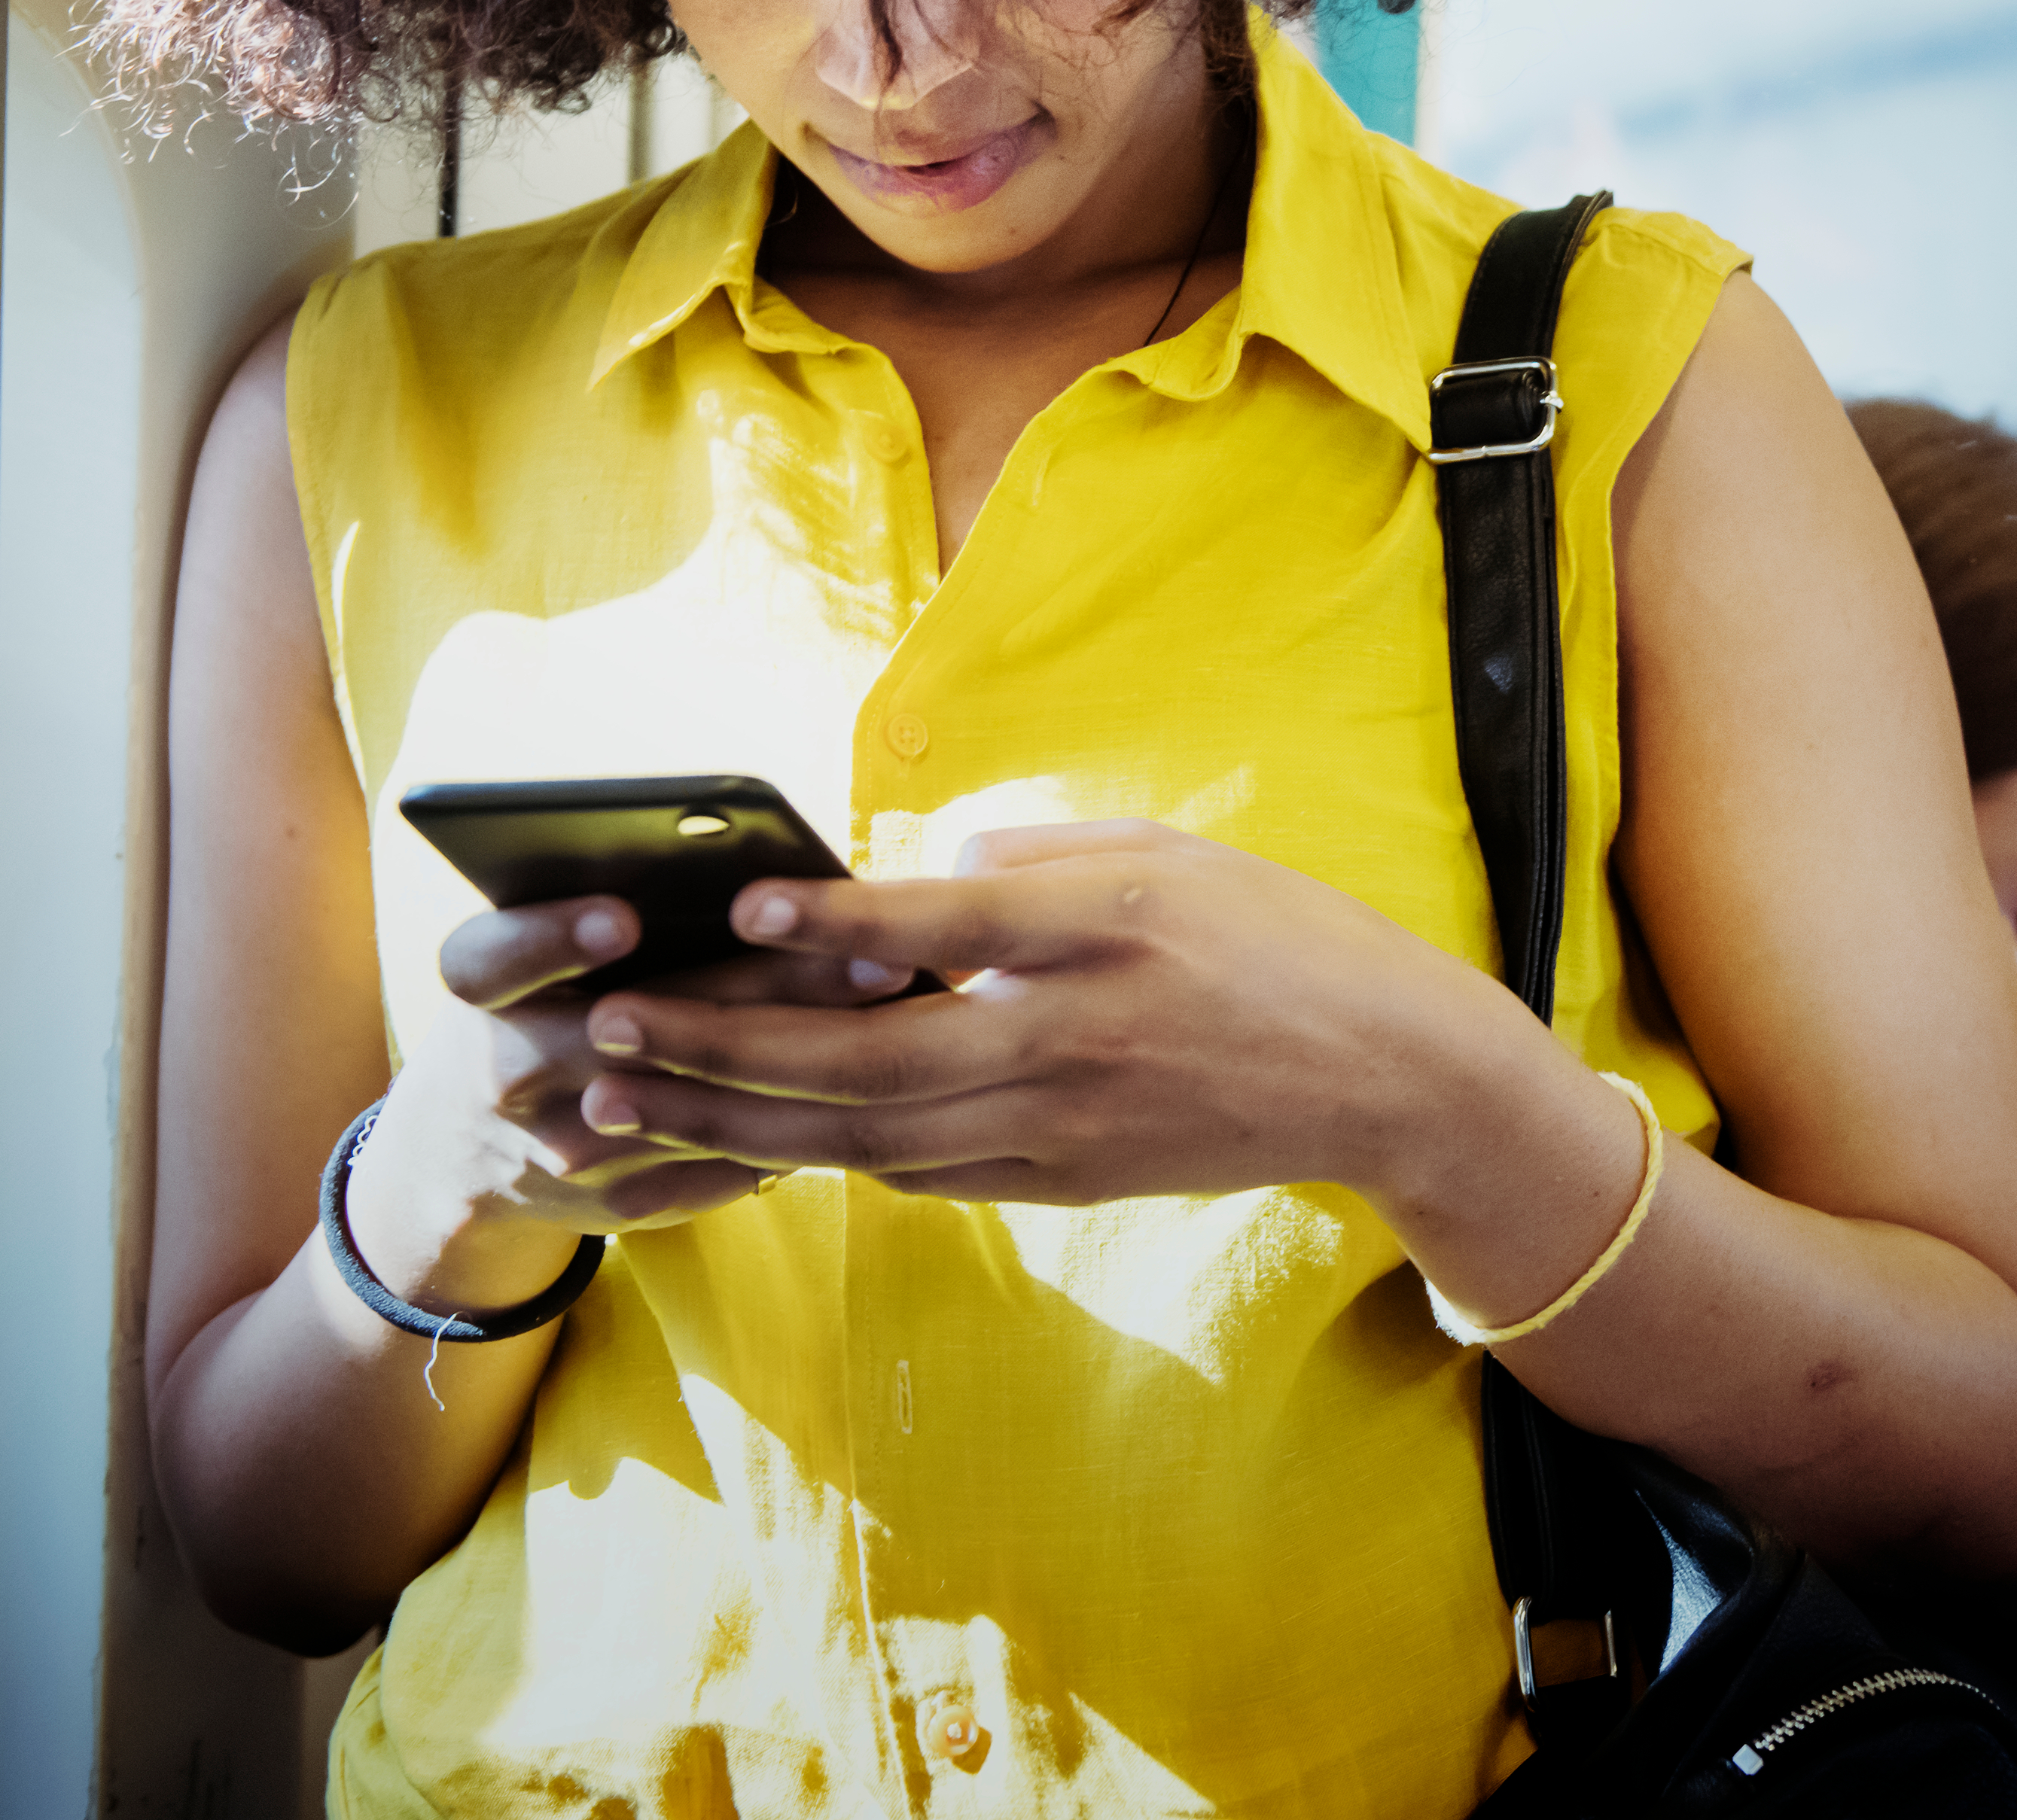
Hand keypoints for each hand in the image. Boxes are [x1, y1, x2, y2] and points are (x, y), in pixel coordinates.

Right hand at [347, 898, 909, 1314]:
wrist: (472, 1155)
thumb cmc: (544, 1006)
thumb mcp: (544, 958)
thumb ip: (625, 909)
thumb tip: (774, 862)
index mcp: (481, 995)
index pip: (491, 961)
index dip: (553, 939)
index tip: (626, 917)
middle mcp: (506, 1074)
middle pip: (629, 1032)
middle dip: (755, 989)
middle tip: (869, 951)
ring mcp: (563, 1150)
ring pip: (693, 1105)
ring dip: (802, 1058)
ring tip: (897, 1009)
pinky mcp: (621, 1202)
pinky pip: (723, 1161)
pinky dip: (801, 1117)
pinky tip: (885, 1075)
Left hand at [571, 822, 1562, 1207]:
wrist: (1388, 1076)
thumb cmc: (1281, 940)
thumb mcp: (1172, 855)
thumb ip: (1033, 857)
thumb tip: (912, 881)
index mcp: (1108, 935)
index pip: (947, 925)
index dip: (837, 919)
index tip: (742, 902)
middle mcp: (1076, 1040)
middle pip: (868, 1057)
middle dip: (722, 1048)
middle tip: (608, 1028)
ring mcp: (1067, 1127)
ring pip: (868, 1136)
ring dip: (737, 1120)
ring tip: (629, 1098)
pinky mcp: (1066, 1180)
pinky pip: (920, 1173)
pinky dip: (826, 1154)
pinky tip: (750, 1133)